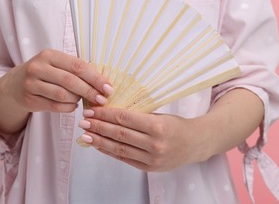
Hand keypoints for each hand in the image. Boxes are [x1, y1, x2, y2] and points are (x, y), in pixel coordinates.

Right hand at [0, 49, 112, 112]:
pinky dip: (68, 107)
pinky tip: (73, 105)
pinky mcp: (29, 99)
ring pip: (63, 95)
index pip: (77, 66)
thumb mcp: (56, 64)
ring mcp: (31, 84)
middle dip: (90, 91)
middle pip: (70, 81)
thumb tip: (103, 82)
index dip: (95, 78)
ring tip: (83, 100)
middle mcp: (38, 67)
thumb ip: (76, 69)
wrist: (14, 85)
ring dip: (77, 99)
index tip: (108, 87)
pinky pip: (55, 106)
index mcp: (49, 55)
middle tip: (102, 99)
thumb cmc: (44, 73)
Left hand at [78, 107, 214, 171]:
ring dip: (100, 141)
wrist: (195, 144)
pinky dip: (110, 152)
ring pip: (119, 148)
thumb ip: (137, 116)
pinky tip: (99, 145)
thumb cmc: (176, 125)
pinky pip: (125, 159)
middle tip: (83, 120)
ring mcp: (152, 158)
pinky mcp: (149, 168)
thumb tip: (109, 112)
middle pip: (119, 134)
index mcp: (158, 126)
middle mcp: (155, 144)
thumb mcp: (159, 115)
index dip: (105, 114)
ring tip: (86, 134)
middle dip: (98, 127)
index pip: (125, 119)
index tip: (91, 110)